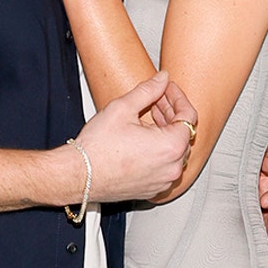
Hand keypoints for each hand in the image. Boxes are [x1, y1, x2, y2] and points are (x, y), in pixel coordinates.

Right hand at [74, 71, 194, 202]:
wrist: (79, 175)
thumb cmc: (97, 149)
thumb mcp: (123, 108)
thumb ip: (148, 90)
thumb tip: (162, 79)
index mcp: (171, 147)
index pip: (189, 115)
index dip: (177, 97)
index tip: (167, 89)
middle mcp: (172, 167)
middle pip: (183, 133)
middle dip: (170, 113)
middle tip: (155, 99)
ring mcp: (163, 181)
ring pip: (174, 150)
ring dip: (164, 131)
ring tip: (145, 117)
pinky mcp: (152, 189)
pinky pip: (164, 166)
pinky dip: (158, 150)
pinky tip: (142, 138)